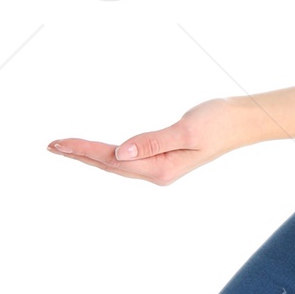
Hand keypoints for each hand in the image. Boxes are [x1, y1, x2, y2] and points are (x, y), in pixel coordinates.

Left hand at [48, 83, 294, 187]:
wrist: (243, 121)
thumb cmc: (219, 123)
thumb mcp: (186, 131)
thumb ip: (153, 142)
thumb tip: (120, 153)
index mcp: (159, 169)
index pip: (112, 160)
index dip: (84, 150)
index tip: (59, 143)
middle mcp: (157, 172)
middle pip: (109, 165)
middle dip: (80, 155)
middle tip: (52, 145)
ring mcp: (160, 167)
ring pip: (116, 164)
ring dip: (90, 156)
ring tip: (66, 148)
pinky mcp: (164, 158)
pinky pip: (127, 159)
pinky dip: (108, 154)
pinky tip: (100, 152)